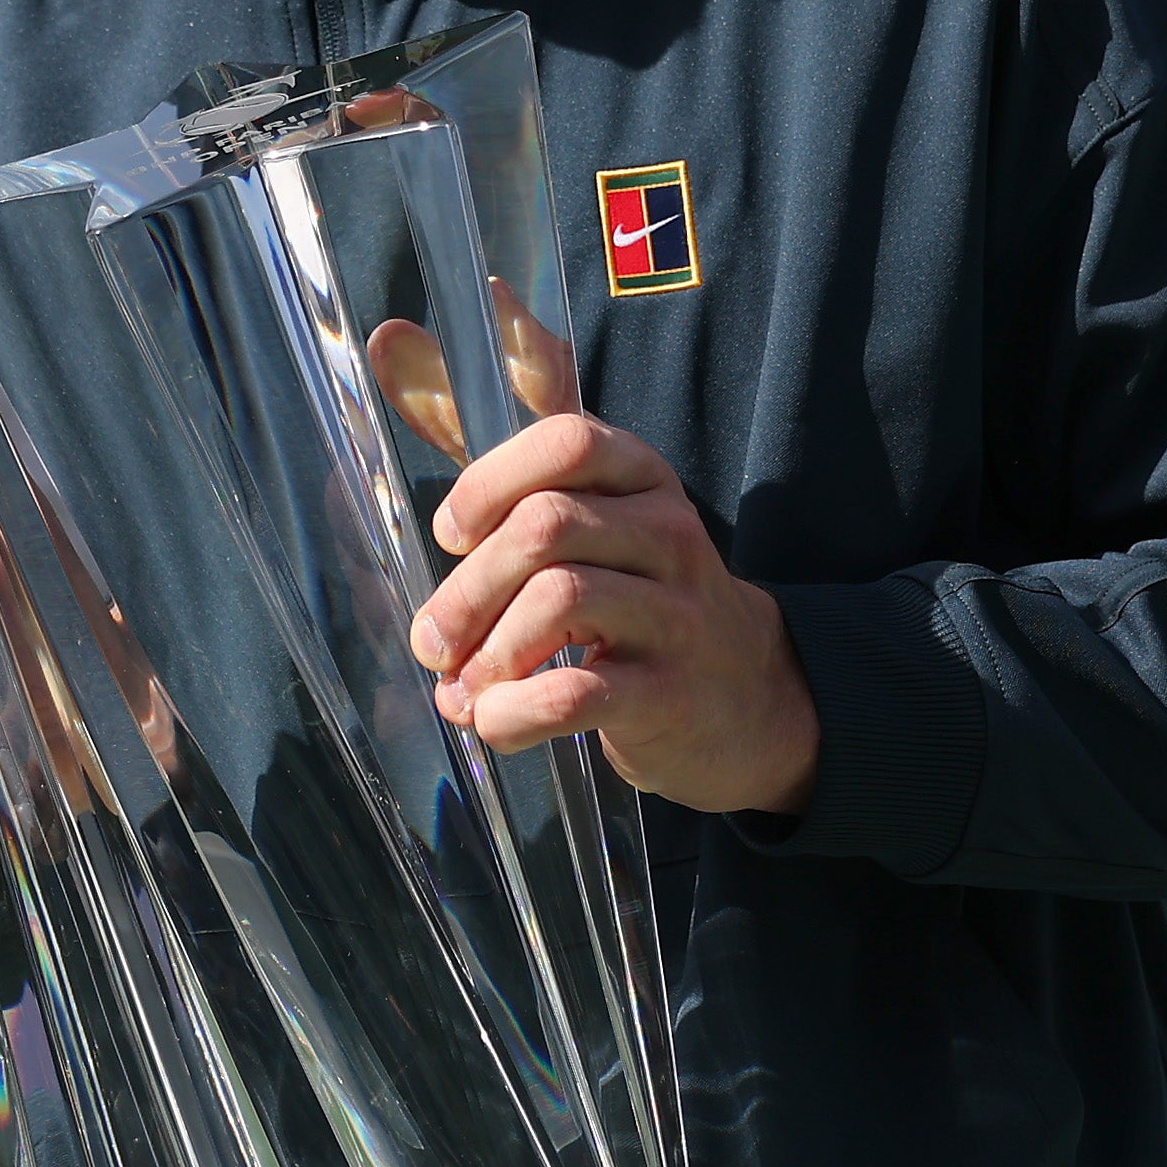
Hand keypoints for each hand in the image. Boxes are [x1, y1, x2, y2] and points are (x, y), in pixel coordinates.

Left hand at [410, 411, 819, 817]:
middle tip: (434, 640)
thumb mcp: (605, 530)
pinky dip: (514, 712)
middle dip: (467, 589)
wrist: (749, 699)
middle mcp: (667, 535)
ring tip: (463, 689)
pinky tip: (495, 723)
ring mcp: (676, 614)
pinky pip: (574, 693)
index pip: (566, 443)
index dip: (490, 484)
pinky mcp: (669, 694)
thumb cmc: (643, 604)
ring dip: (486, 652)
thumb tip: (416, 489)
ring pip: (557, 600)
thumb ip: (520, 505)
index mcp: (642, 481)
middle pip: (544, 526)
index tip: (452, 535)